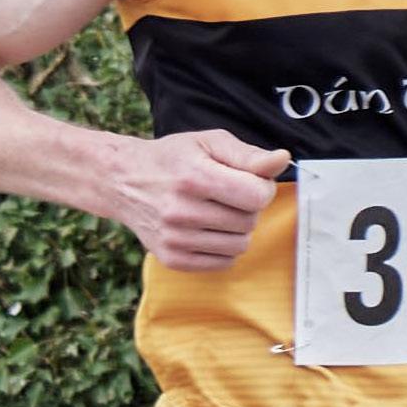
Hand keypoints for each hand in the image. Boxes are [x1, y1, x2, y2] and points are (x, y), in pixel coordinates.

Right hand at [114, 127, 289, 270]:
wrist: (123, 181)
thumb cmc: (173, 159)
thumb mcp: (209, 143)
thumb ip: (248, 154)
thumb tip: (282, 160)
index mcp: (195, 177)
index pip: (256, 197)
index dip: (261, 188)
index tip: (248, 181)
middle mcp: (182, 211)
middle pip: (249, 222)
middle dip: (247, 208)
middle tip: (226, 194)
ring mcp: (176, 239)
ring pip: (239, 245)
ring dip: (237, 229)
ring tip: (217, 212)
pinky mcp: (173, 259)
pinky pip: (223, 263)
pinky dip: (223, 248)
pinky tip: (207, 229)